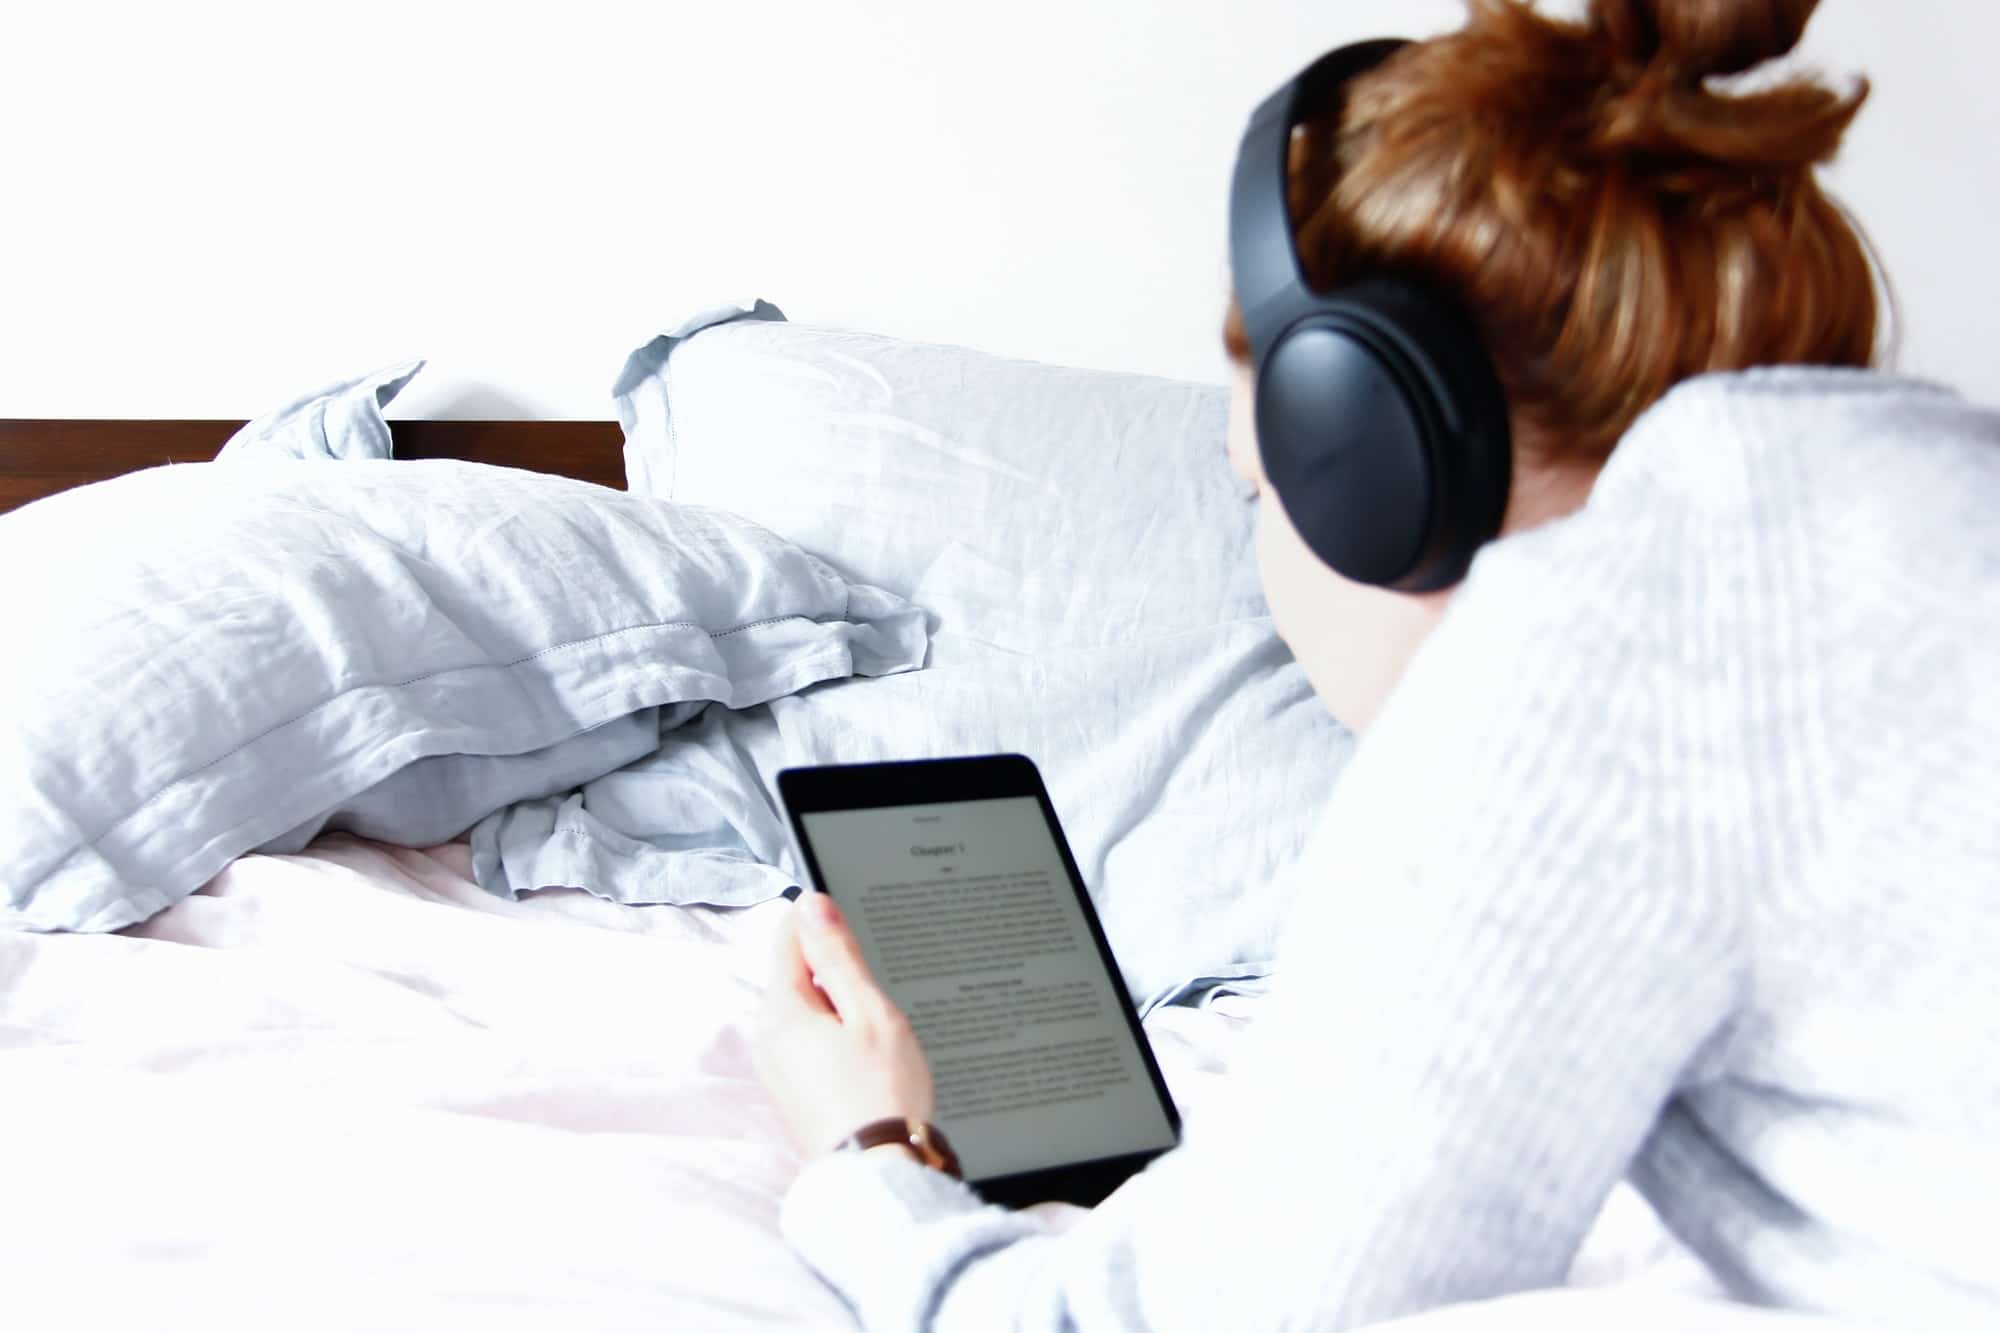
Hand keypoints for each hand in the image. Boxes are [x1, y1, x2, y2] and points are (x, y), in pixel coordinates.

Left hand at [753, 890, 935, 1158]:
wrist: (879, 1175)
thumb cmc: (881, 1094)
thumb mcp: (868, 1011)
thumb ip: (837, 955)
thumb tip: (812, 905)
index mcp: (780, 1011)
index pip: (788, 937)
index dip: (825, 926)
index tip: (859, 938)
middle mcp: (767, 1038)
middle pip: (797, 976)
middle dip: (837, 976)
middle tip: (879, 1004)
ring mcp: (777, 1069)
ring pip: (808, 1012)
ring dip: (841, 1012)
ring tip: (878, 1041)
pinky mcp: (793, 1092)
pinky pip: (811, 1045)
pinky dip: (838, 1042)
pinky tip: (869, 1065)